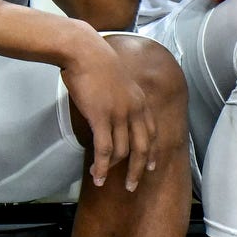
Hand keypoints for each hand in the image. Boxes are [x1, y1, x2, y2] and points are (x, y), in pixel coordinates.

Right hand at [57, 28, 155, 191]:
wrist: (84, 50)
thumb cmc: (95, 61)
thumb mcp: (117, 79)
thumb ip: (121, 97)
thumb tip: (113, 111)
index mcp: (140, 100)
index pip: (152, 132)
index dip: (152, 152)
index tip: (151, 166)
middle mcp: (134, 110)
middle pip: (142, 148)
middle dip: (138, 170)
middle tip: (133, 186)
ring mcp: (119, 114)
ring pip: (122, 152)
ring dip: (113, 170)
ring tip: (102, 180)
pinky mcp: (101, 117)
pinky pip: (104, 150)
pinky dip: (102, 166)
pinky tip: (97, 177)